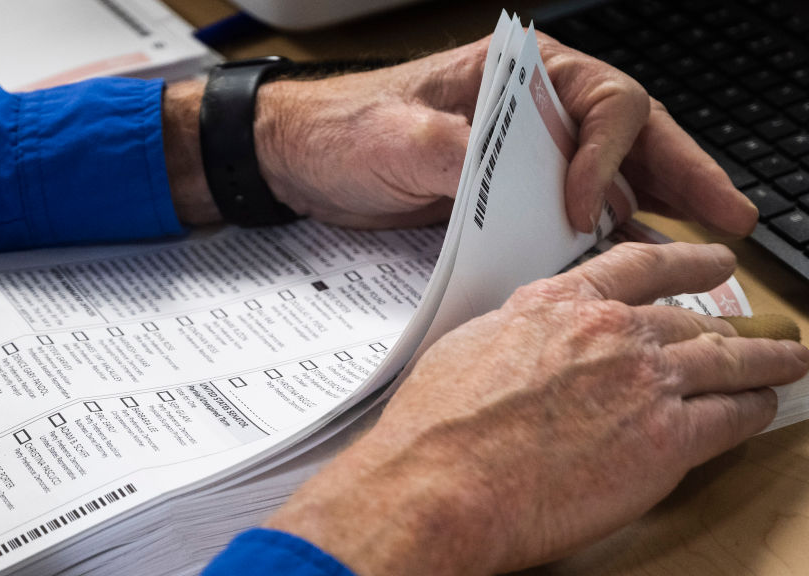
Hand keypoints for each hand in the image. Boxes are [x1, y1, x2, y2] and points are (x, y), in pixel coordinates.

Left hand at [247, 34, 756, 233]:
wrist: (300, 160)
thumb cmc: (342, 127)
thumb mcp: (393, 135)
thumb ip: (455, 152)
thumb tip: (521, 187)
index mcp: (517, 76)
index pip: (601, 101)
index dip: (607, 155)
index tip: (585, 206)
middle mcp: (533, 115)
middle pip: (629, 138)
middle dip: (681, 174)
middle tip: (728, 215)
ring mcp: (525, 160)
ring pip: (610, 179)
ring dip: (654, 214)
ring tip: (701, 254)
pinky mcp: (508, 201)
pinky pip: (570, 218)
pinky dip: (602, 242)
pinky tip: (633, 269)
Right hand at [265, 242, 808, 575]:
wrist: (441, 479)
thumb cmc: (439, 427)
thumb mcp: (469, 349)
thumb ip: (517, 336)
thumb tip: (526, 346)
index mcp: (557, 304)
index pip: (638, 266)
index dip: (685, 261)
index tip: (708, 260)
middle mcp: (608, 331)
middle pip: (689, 318)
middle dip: (722, 325)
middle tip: (743, 330)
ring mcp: (643, 380)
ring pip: (727, 359)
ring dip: (763, 359)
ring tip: (785, 358)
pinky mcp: (666, 438)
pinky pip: (733, 415)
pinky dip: (756, 408)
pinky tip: (764, 406)